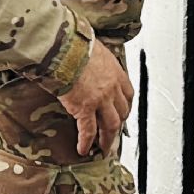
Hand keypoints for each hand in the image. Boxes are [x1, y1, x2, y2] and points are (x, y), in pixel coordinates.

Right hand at [57, 39, 133, 156]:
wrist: (65, 49)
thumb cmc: (76, 44)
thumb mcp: (94, 48)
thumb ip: (95, 58)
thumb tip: (87, 57)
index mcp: (116, 72)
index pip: (128, 93)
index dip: (126, 105)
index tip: (123, 111)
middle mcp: (112, 88)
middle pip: (122, 112)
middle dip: (118, 124)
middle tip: (113, 132)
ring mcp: (100, 100)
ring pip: (110, 125)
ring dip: (107, 138)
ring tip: (103, 147)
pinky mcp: (84, 109)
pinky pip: (88, 131)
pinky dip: (86, 142)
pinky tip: (83, 149)